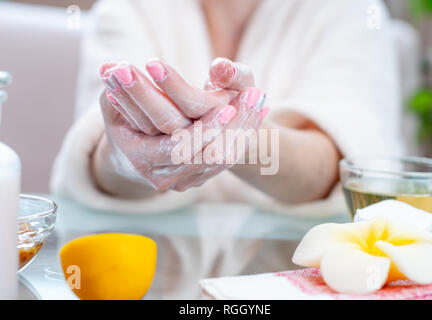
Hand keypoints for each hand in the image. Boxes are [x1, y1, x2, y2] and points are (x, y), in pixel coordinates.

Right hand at [95, 59, 267, 191]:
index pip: (178, 148)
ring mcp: (186, 180)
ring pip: (224, 159)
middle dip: (234, 126)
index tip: (225, 108)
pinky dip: (244, 133)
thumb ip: (116, 89)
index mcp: (142, 159)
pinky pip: (228, 159)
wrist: (136, 155)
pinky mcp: (201, 177)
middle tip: (254, 96)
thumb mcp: (114, 105)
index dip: (202, 130)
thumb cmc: (123, 124)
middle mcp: (166, 177)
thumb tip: (115, 68)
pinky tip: (259, 110)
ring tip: (260, 98)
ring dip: (245, 127)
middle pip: (207, 156)